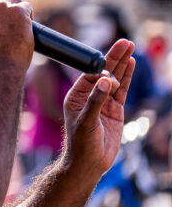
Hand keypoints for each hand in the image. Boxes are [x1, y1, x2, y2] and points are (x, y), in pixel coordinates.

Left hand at [63, 39, 134, 174]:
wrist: (89, 163)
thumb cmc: (81, 144)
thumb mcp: (86, 121)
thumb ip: (95, 101)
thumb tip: (105, 81)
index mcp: (75, 96)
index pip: (89, 74)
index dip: (101, 63)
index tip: (111, 53)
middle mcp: (88, 96)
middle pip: (103, 72)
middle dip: (114, 57)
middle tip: (126, 42)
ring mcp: (102, 102)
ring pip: (114, 79)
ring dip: (122, 64)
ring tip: (130, 47)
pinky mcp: (114, 109)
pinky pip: (122, 90)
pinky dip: (127, 77)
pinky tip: (131, 64)